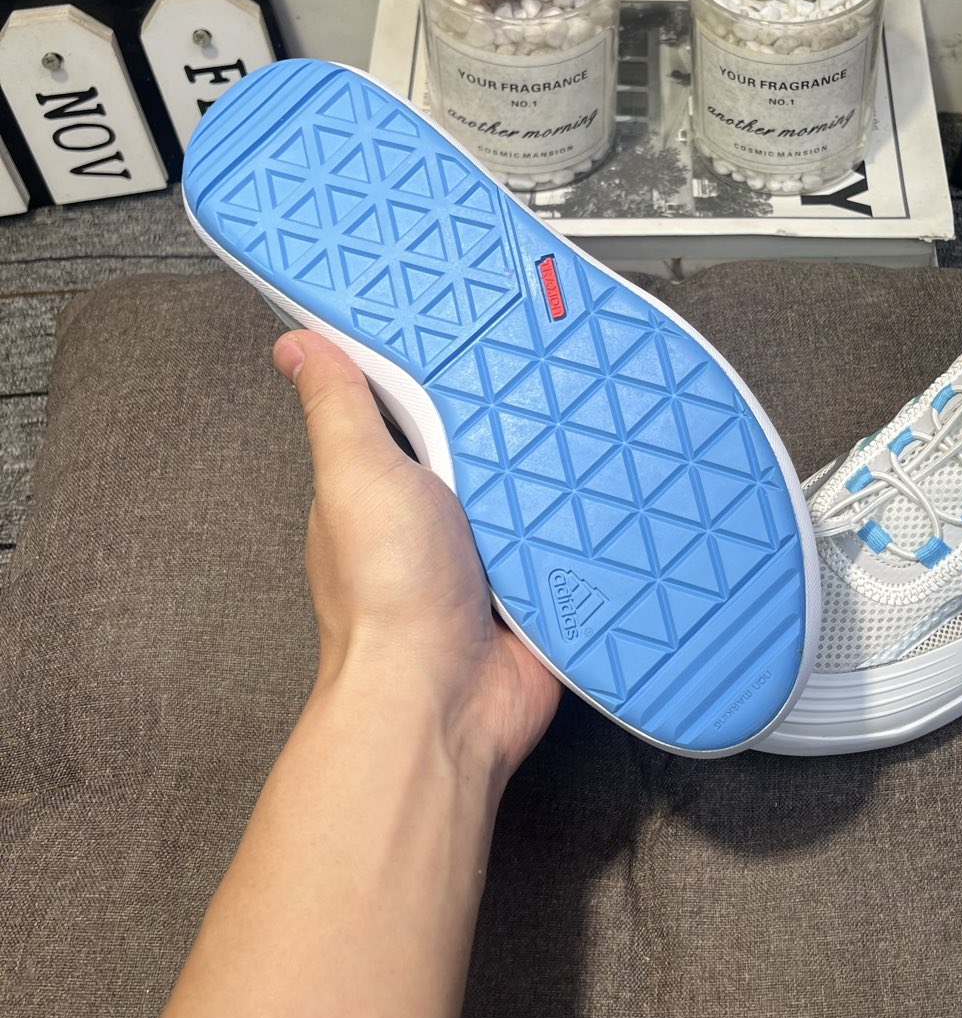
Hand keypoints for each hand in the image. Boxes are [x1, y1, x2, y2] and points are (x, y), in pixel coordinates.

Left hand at [273, 329, 560, 782]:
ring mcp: (487, 553)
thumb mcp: (355, 476)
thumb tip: (298, 346)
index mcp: (383, 484)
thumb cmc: (387, 600)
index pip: (417, 404)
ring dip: (556, 469)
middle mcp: (435, 517)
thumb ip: (337, 408)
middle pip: (487, 440)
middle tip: (553, 363)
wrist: (444, 700)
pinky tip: (607, 490)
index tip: (478, 317)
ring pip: (534, 486)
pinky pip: (568, 535)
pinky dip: (587, 520)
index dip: (445, 365)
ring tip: (591, 417)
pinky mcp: (535, 583)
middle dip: (515, 414)